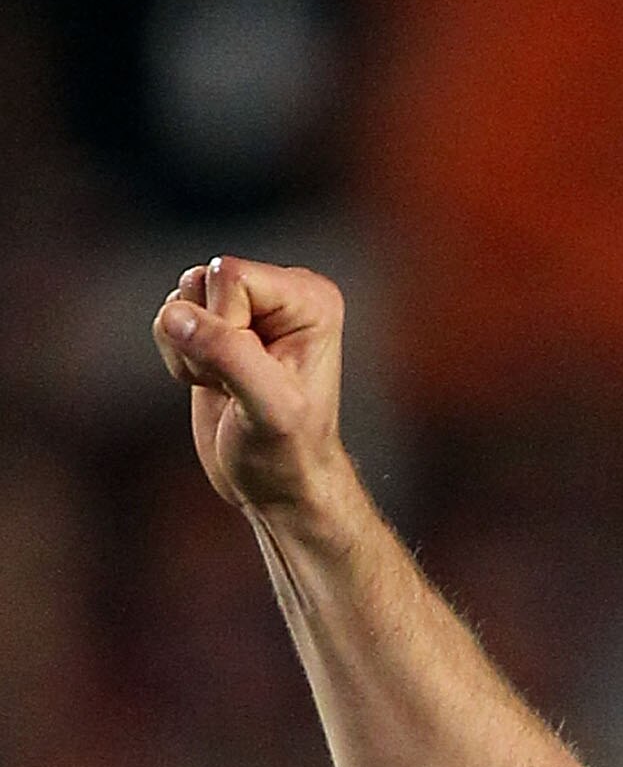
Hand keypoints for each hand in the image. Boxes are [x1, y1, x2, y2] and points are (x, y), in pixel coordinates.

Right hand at [152, 256, 354, 526]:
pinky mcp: (218, 328)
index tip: (250, 375)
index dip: (224, 327)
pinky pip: (169, 318)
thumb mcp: (266, 408)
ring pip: (182, 296)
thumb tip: (174, 315)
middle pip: (202, 280)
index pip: (230, 276)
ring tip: (226, 386)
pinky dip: (179, 358)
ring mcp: (248, 309)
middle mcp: (281, 294)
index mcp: (309, 298)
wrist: (278, 491)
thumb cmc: (288, 455)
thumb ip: (225, 354)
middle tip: (236, 384)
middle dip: (205, 337)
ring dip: (189, 349)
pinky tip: (213, 385)